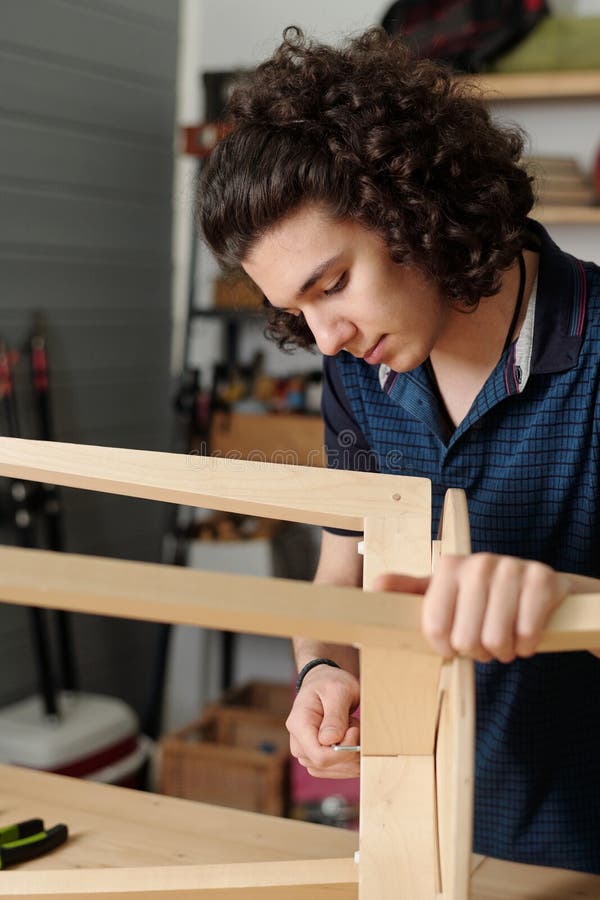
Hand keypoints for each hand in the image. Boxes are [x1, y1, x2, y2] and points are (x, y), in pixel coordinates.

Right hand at [286, 664, 359, 777]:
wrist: (323, 682)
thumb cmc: (330, 683)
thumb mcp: (337, 691)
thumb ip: (335, 716)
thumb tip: (329, 740)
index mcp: (298, 724)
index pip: (319, 756)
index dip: (342, 751)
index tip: (355, 730)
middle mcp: (297, 742)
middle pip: (325, 765)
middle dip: (349, 752)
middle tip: (356, 726)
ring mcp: (305, 752)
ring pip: (331, 771)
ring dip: (350, 756)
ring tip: (351, 729)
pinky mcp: (315, 757)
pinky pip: (334, 770)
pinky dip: (349, 760)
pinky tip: (351, 741)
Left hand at [374, 554, 571, 663]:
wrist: (537, 586)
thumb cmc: (481, 596)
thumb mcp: (443, 591)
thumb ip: (409, 590)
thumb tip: (376, 585)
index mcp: (448, 567)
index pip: (434, 628)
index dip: (445, 647)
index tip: (453, 644)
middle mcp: (478, 562)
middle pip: (466, 638)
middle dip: (476, 652)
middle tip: (483, 644)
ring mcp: (512, 567)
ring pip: (496, 639)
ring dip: (502, 651)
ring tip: (503, 641)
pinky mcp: (542, 580)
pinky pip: (527, 632)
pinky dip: (526, 645)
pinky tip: (524, 637)